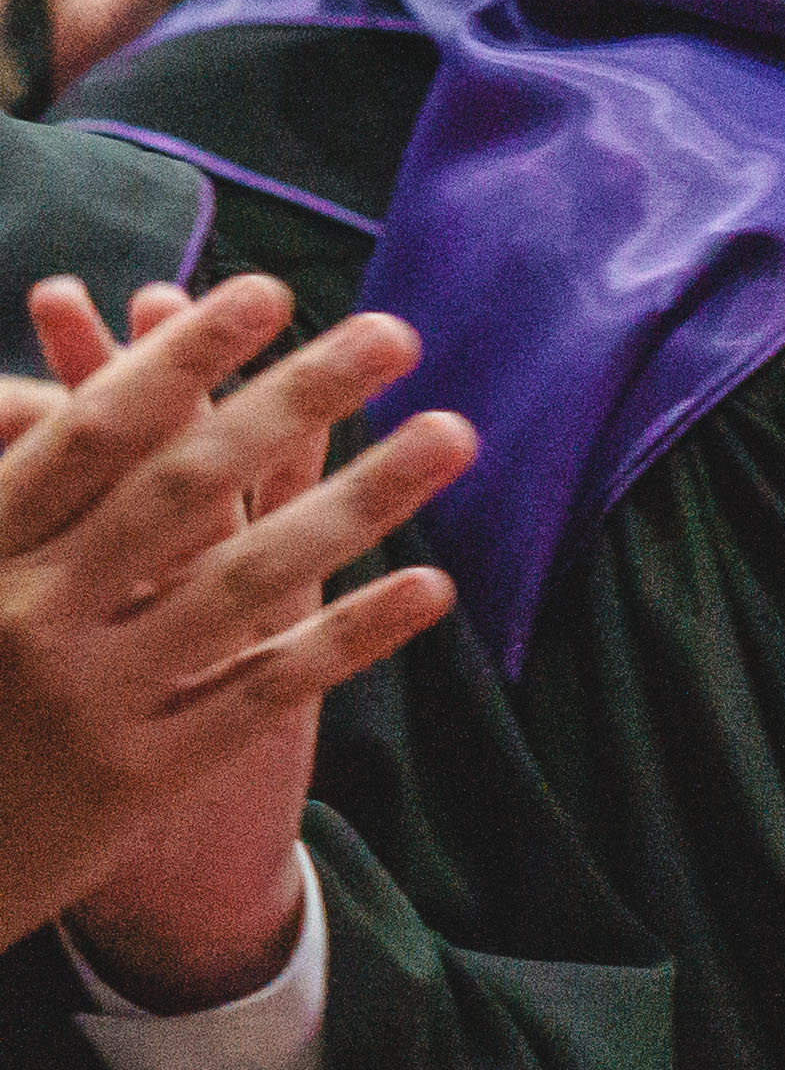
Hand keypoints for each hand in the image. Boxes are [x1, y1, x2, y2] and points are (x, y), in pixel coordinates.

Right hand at [5, 278, 475, 972]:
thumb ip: (12, 494)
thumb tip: (43, 389)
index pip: (91, 433)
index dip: (178, 356)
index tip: (264, 292)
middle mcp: (31, 614)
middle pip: (188, 483)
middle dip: (298, 398)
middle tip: (396, 332)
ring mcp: (89, 698)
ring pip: (247, 578)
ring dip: (363, 501)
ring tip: (455, 433)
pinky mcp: (139, 777)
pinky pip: (265, 689)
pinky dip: (351, 635)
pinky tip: (433, 587)